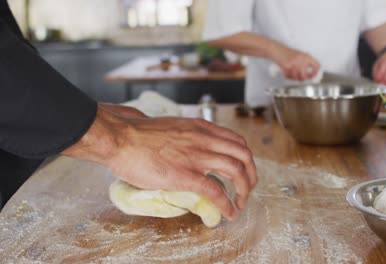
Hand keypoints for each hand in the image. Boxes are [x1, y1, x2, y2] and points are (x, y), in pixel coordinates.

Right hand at [63, 105, 256, 220]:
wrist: (120, 138)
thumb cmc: (139, 134)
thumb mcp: (173, 127)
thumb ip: (188, 136)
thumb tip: (191, 149)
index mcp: (201, 128)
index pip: (237, 141)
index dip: (245, 158)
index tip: (243, 170)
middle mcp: (204, 139)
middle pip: (244, 155)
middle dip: (251, 175)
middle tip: (246, 189)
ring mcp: (197, 156)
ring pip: (237, 170)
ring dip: (244, 190)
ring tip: (240, 203)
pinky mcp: (186, 175)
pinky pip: (216, 191)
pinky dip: (227, 203)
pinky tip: (228, 212)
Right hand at [273, 47, 320, 80]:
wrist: (276, 49)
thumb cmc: (286, 52)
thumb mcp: (299, 56)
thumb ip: (305, 63)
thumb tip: (309, 74)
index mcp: (306, 56)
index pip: (316, 66)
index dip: (315, 73)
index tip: (312, 76)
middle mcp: (301, 60)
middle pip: (305, 76)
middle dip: (302, 78)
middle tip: (300, 77)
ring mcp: (294, 63)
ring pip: (297, 78)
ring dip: (294, 78)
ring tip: (291, 74)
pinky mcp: (286, 67)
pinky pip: (289, 76)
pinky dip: (288, 76)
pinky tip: (286, 72)